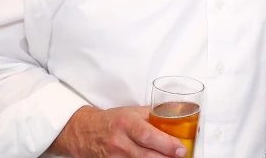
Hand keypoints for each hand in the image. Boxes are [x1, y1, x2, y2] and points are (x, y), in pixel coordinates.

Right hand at [47, 105, 187, 157]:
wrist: (84, 132)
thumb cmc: (112, 120)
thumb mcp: (132, 112)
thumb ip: (154, 114)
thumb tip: (178, 115)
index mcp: (126, 123)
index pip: (148, 135)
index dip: (166, 144)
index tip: (181, 149)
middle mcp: (120, 142)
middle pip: (146, 155)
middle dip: (166, 157)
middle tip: (181, 156)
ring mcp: (115, 157)